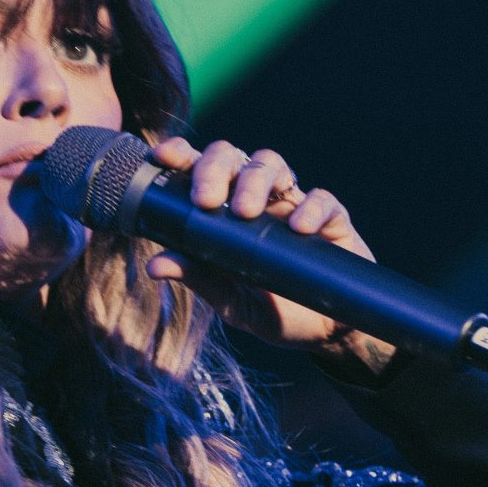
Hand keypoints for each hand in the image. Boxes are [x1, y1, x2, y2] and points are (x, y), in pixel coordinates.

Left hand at [141, 137, 396, 373]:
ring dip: (256, 180)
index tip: (163, 157)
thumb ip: (198, 278)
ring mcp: (293, 205)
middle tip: (206, 200)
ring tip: (247, 212)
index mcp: (224, 212)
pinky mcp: (332, 219)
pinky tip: (298, 229)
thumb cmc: (272, 310)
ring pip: (273, 164)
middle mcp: (257, 199)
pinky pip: (323, 200)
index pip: (200, 170)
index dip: (181, 155)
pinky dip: (310, 209)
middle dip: (215, 168)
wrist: (326, 332)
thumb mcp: (230, 300)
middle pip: (234, 158)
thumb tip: (154, 266)